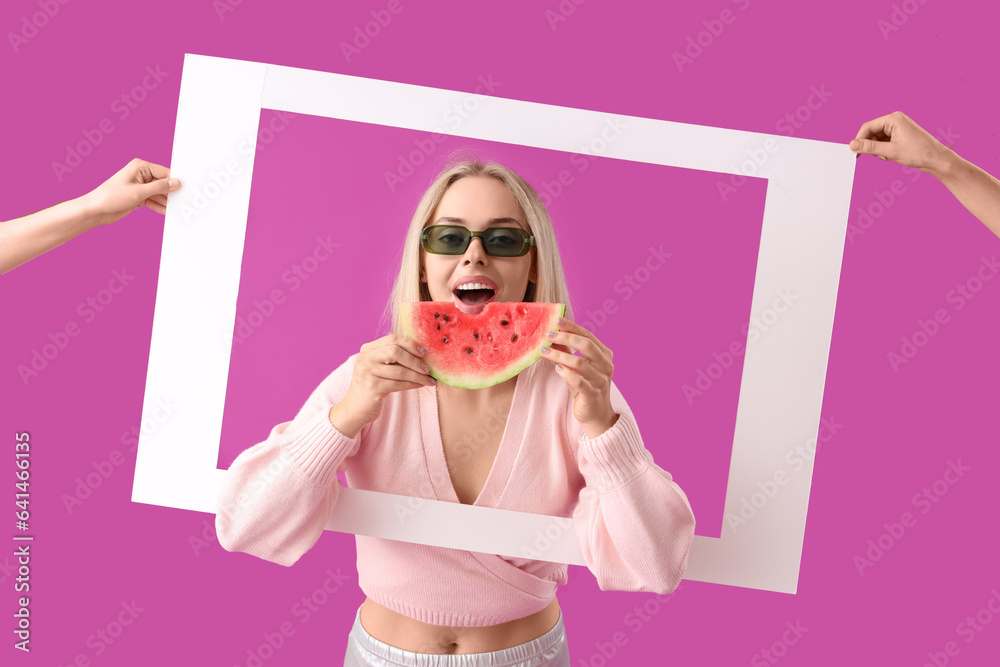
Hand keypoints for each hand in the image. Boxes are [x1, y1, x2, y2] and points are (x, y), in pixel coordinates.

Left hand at [80, 158, 179, 225]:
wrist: (96, 210)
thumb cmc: (111, 197)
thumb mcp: (139, 192)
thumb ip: (159, 187)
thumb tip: (175, 183)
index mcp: (140, 167)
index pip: (164, 172)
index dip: (175, 181)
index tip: (187, 189)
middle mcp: (141, 174)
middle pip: (163, 183)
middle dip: (171, 193)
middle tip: (183, 201)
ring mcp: (140, 186)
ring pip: (159, 193)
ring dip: (166, 201)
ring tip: (176, 208)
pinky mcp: (138, 196)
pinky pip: (153, 200)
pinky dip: (159, 206)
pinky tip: (166, 212)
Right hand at [334, 334, 435, 435]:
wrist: (354, 409)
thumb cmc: (371, 386)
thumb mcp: (378, 367)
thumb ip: (392, 357)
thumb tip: (420, 353)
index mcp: (367, 349)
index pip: (392, 339)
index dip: (410, 344)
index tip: (424, 352)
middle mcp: (365, 358)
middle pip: (395, 351)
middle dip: (415, 360)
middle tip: (427, 368)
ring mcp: (367, 373)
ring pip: (400, 371)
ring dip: (418, 375)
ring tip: (429, 379)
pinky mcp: (372, 388)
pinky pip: (398, 384)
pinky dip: (412, 384)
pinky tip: (420, 385)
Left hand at [539, 318, 617, 436]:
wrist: (597, 414)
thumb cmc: (587, 387)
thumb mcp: (578, 367)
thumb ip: (568, 351)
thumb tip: (553, 335)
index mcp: (605, 355)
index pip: (588, 336)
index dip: (573, 327)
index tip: (557, 320)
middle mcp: (606, 366)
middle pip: (586, 345)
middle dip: (566, 337)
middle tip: (548, 335)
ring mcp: (601, 380)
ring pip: (579, 363)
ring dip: (559, 355)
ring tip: (544, 351)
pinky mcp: (593, 394)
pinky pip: (578, 381)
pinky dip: (566, 373)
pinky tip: (556, 368)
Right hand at [848, 111, 955, 175]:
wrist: (937, 159)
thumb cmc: (919, 152)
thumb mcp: (890, 151)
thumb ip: (869, 148)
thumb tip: (852, 145)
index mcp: (893, 119)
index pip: (868, 127)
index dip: (859, 139)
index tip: (854, 152)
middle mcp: (895, 121)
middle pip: (872, 132)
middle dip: (871, 146)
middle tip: (876, 156)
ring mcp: (898, 128)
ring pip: (877, 139)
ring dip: (878, 150)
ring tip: (888, 157)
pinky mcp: (900, 136)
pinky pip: (884, 142)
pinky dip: (884, 151)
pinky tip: (891, 156)